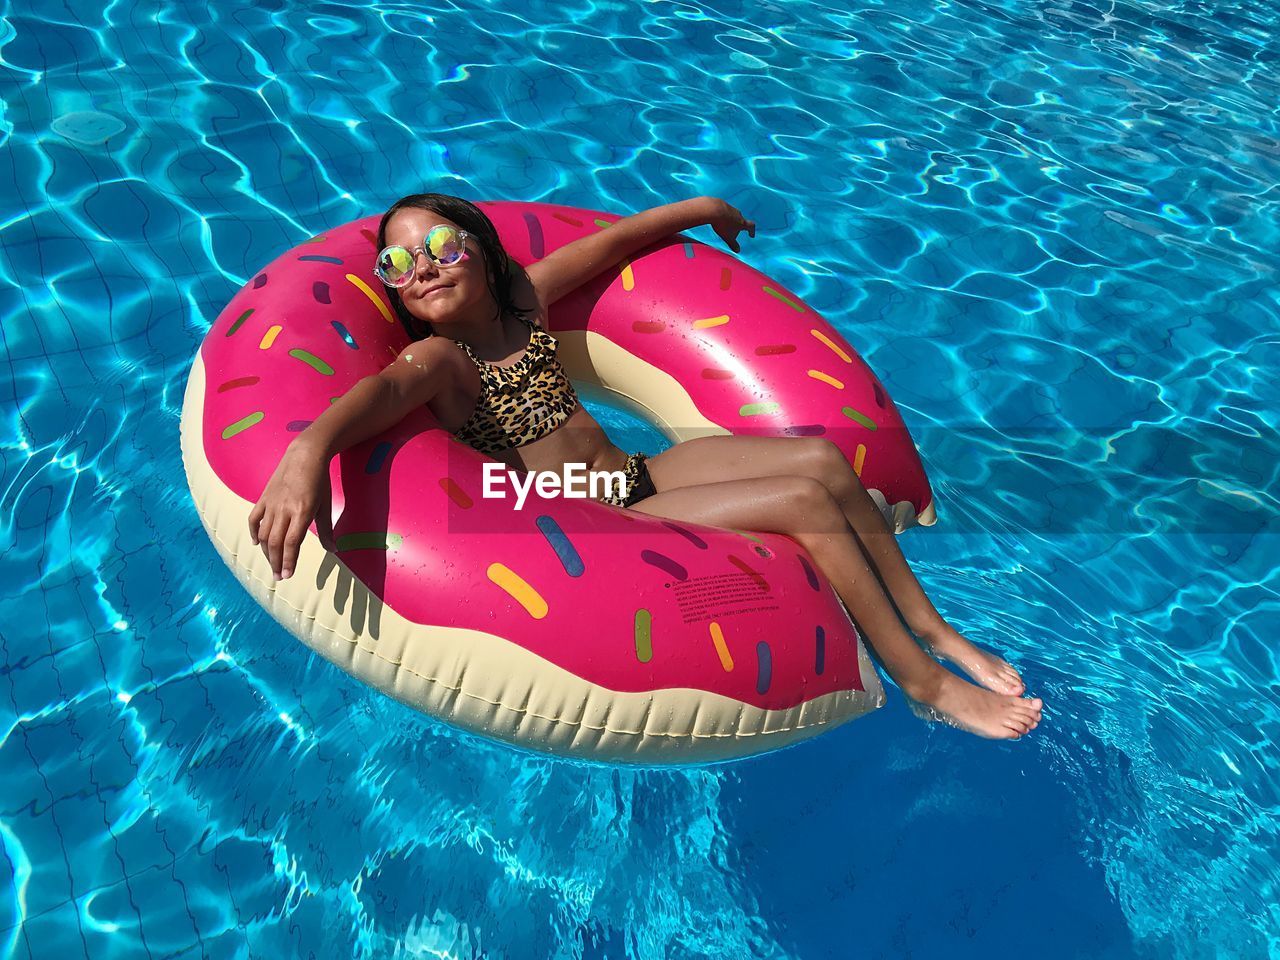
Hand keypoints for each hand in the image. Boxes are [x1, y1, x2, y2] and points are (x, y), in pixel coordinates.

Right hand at [247, 441, 335, 580]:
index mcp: (302, 512)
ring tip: (271, 563)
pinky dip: (254, 532)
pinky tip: (257, 543)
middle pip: (275, 542)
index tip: (287, 575)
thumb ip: (327, 530)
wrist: (304, 456)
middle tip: (278, 577)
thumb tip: (334, 550)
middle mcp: (284, 509)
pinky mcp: (263, 497)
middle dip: (276, 562)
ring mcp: (272, 503)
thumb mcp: (326, 506)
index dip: (288, 561)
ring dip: (266, 551)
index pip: (291, 543)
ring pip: (263, 533)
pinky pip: (254, 518)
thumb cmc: (319, 482)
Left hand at [706, 197, 755, 252]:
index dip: (752, 231)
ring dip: (731, 220)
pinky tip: (718, 219)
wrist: (713, 210)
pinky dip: (723, 215)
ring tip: (725, 225)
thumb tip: (737, 251)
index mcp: (742, 222)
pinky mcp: (723, 204)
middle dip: (739, 226)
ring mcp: (731, 208)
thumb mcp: (728, 237)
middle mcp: (738, 214)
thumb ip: (733, 244)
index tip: (751, 235)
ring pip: (733, 215)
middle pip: (741, 221)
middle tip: (735, 231)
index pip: (751, 226)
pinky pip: (725, 211)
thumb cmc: (722, 224)